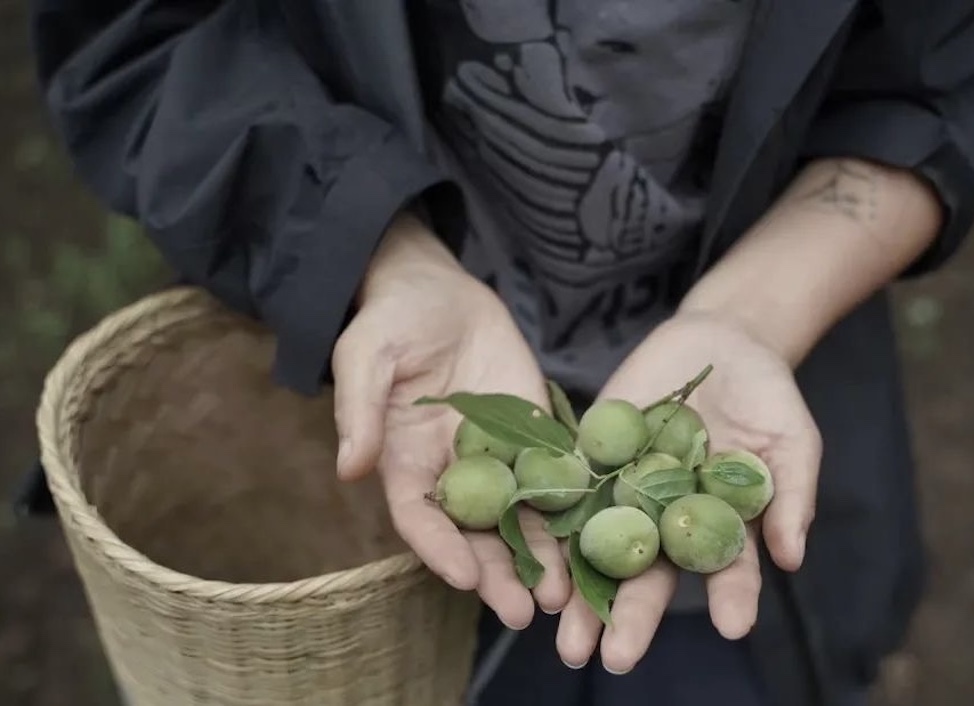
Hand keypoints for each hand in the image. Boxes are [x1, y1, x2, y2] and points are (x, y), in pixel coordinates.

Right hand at [331, 214, 571, 627]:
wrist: (438, 291)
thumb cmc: (391, 322)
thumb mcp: (365, 356)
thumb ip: (361, 410)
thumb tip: (350, 468)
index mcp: (406, 463)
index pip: (421, 518)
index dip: (440, 548)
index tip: (463, 576)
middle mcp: (454, 472)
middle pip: (476, 534)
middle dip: (498, 574)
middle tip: (524, 612)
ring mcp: (498, 457)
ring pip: (521, 518)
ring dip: (541, 556)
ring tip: (565, 595)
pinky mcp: (535, 436)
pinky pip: (556, 477)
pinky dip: (573, 510)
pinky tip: (594, 538)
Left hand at [555, 310, 821, 671]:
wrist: (722, 341)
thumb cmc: (769, 398)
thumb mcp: (793, 442)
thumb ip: (789, 496)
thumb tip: (792, 559)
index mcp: (717, 524)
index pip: (724, 569)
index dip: (730, 598)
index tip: (734, 627)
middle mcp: (666, 517)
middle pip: (647, 574)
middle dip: (630, 617)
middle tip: (614, 659)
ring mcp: (626, 487)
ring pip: (597, 546)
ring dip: (577, 590)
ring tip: (561, 632)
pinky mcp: (593, 453)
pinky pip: (568, 488)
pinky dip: (548, 520)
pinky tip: (532, 553)